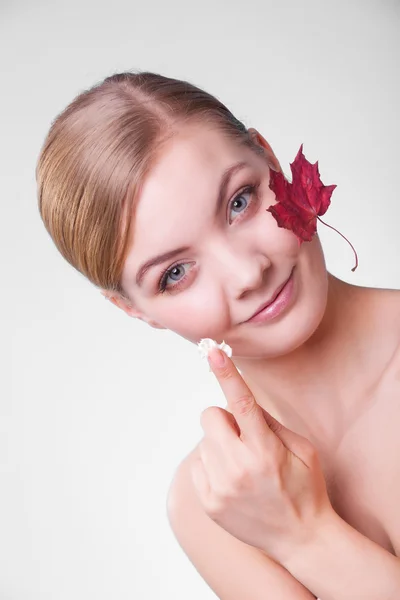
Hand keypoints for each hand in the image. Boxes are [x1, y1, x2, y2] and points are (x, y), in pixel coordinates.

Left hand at [190, 346, 333, 564]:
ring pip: (205, 442)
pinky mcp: (208, 503)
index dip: (226, 373)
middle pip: (211, 417)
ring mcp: (220, 488)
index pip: (241, 403)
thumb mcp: (302, 449)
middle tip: (244, 437)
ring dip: (220, 446)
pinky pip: (198, 465)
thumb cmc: (306, 489)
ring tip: (244, 467)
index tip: (212, 350)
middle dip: (225, 419)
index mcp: (265, 451)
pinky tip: (233, 482)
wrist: (301, 540)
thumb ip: (270, 422)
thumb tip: (241, 401)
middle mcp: (238, 468)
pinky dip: (213, 466)